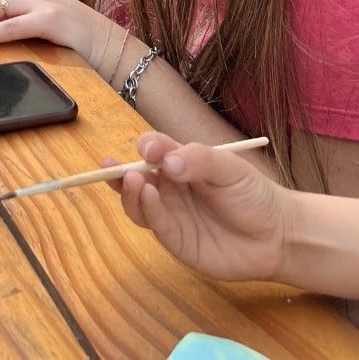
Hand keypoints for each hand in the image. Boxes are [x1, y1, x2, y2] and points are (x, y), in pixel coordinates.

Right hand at [117, 133, 286, 283]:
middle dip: (120, 171)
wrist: (277, 237)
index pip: (154, 149)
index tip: (149, 150)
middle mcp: (170, 187)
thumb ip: (198, 159)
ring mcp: (171, 214)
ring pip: (138, 202)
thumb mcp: (230, 168)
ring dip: (129, 192)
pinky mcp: (176, 240)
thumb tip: (166, 162)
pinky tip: (148, 197)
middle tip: (110, 168)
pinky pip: (154, 224)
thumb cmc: (253, 195)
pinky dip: (146, 210)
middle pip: (136, 176)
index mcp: (181, 162)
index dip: (146, 147)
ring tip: (132, 181)